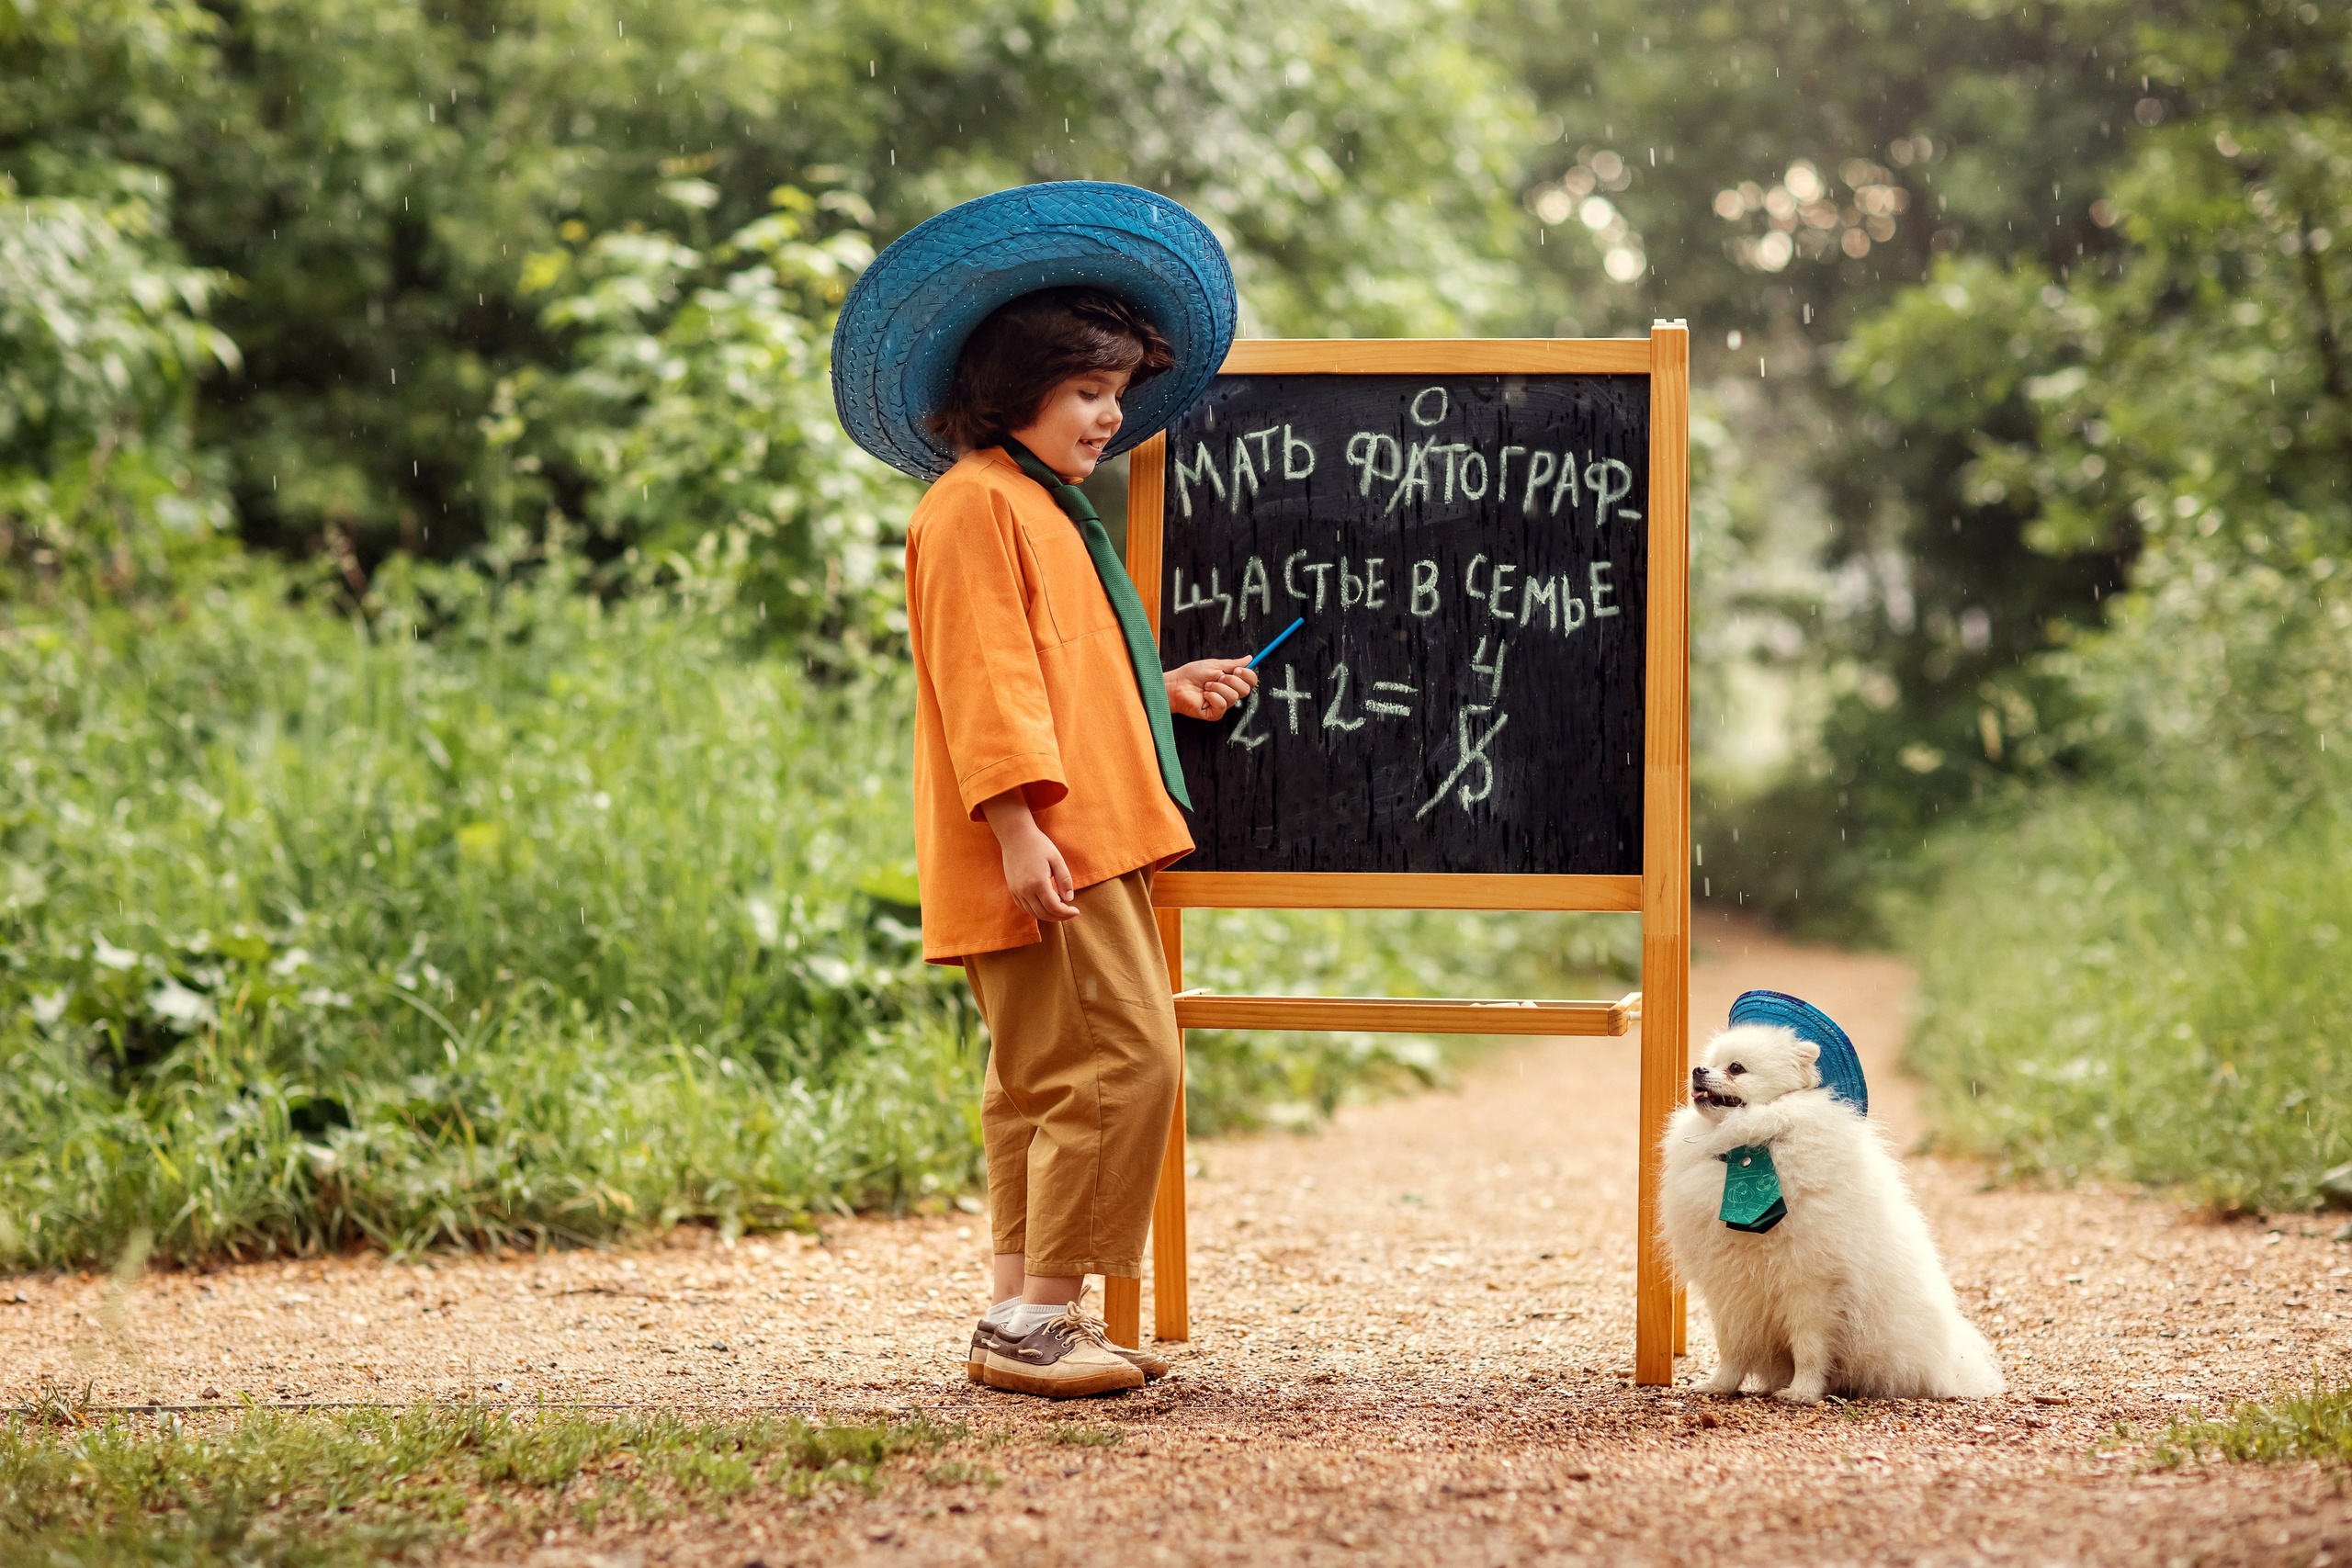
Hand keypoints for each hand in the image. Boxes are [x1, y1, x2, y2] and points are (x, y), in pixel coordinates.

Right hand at [979, 789, 1080, 921]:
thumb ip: (1064, 880)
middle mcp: (1025, 890)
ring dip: (1047, 916)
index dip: (1066, 913)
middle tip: (1069, 912)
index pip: (1054, 907)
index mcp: (1038, 883)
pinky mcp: (1012, 889)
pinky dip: (1035, 911)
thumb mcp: (1056, 859)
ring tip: (1059, 910)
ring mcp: (1016, 891)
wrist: (1015, 836)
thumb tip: (1069, 899)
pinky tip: (1044, 906)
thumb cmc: (1038, 845)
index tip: (1076, 911)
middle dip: (1059, 917)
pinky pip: (1024, 907)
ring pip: (1033, 913)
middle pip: (1043, 914)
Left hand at [1164, 657, 1258, 720]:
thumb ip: (1233, 663)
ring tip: (1206, 686)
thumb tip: (1249, 659)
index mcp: (1230, 681)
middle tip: (1218, 677)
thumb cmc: (1191, 674)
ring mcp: (1222, 704)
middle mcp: (1228, 693)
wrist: (1176, 684)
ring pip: (1233, 697)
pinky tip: (1204, 695)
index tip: (1237, 670)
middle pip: (1245, 689)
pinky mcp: (1215, 713)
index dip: (1247, 675)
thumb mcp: (1215, 664)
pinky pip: (1223, 705)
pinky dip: (1213, 697)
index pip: (1250, 681)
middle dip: (1231, 680)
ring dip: (1218, 687)